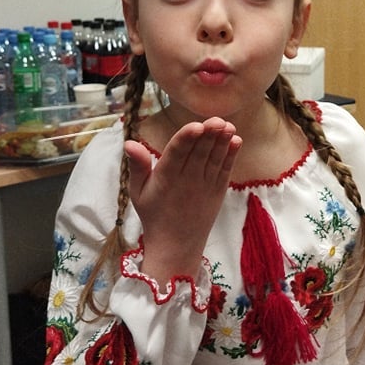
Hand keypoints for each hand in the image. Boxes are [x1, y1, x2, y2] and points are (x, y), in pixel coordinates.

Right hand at [124, 117, 241, 286]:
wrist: (175, 245)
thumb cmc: (154, 214)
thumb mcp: (138, 191)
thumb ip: (137, 166)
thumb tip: (129, 142)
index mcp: (166, 178)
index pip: (177, 153)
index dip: (186, 139)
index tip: (196, 126)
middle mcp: (187, 180)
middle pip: (199, 153)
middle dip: (209, 135)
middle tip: (217, 120)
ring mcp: (204, 186)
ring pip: (214, 159)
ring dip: (222, 142)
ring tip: (228, 126)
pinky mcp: (217, 191)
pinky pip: (225, 170)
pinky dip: (230, 155)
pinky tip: (235, 140)